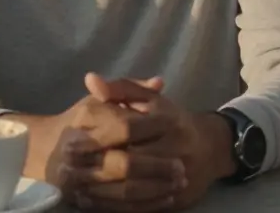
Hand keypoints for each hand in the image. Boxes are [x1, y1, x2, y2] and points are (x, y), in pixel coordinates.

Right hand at [0, 76, 182, 209]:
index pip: (125, 128)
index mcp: (85, 122)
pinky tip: (164, 198)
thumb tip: (160, 82)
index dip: (153, 128)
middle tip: (181, 167)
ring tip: (178, 184)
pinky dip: (143, 205)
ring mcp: (79, 180)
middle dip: (157, 167)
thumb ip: (130, 89)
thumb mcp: (102, 99)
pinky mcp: (82, 200)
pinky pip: (117, 207)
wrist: (45, 149)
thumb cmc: (82, 119)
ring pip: (124, 189)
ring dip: (155, 189)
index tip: (174, 130)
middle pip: (125, 164)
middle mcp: (78, 153)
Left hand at [78, 74, 236, 210]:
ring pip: (134, 188)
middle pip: (129, 162)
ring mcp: (179, 175)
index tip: (70, 145)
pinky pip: (143, 206)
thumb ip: (121, 89)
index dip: (97, 138)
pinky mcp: (179, 198)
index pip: (127, 129)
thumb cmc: (173, 120)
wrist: (212, 148)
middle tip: (67, 171)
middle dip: (95, 168)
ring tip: (76, 189)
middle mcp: (176, 146)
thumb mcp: (150, 101)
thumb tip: (90, 80)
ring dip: (102, 191)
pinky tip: (95, 201)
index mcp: (167, 119)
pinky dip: (116, 206)